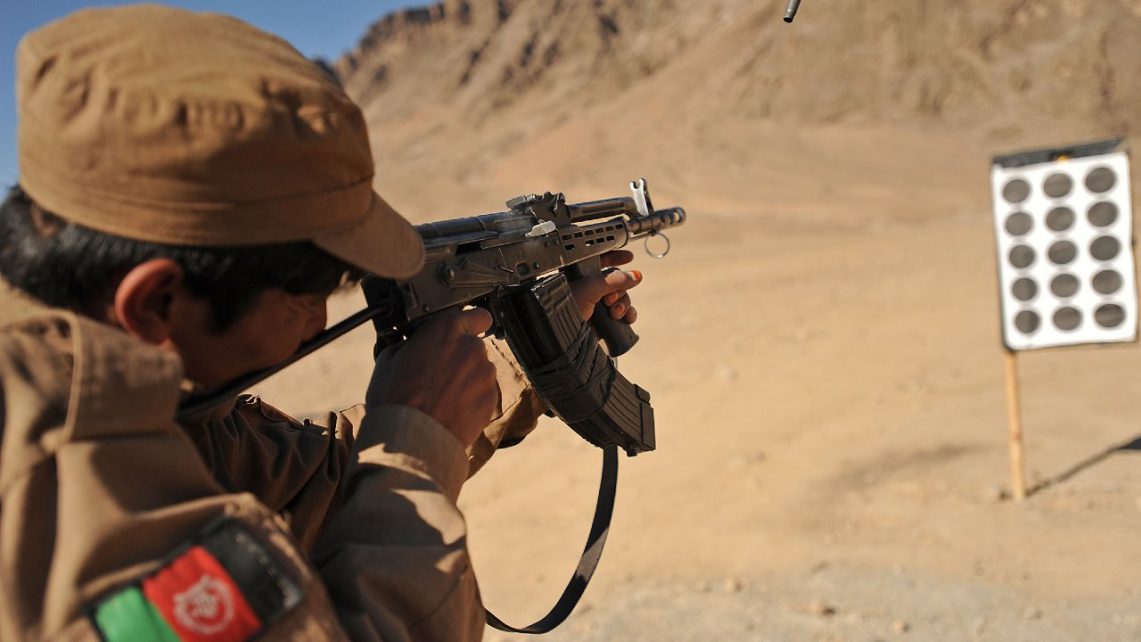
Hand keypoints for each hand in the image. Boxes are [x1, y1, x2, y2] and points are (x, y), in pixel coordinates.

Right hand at [367, 308, 496, 447]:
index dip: (470, 323)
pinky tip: (451, 409)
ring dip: (467, 378)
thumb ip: (410, 345)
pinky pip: (483, 393)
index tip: (464, 330)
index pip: (476, 314)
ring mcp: (484, 374)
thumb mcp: (388, 360)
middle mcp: (471, 347)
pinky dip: (472, 399)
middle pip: (474, 345)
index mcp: (446, 329)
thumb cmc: (396, 399)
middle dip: (460, 356)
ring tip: (442, 396)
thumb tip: (413, 346)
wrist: (411, 440)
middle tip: (438, 373)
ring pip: (480, 370)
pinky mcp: (491, 399)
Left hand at [568, 250, 642, 322]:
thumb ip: (614, 280)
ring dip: (623, 304)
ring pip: (622, 298)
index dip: (614, 257)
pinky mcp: (605, 321)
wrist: (562, 334)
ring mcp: (598, 306)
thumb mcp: (591, 287)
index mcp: (582, 276)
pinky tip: (625, 318)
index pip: (601, 261)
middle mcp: (590, 290)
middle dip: (619, 290)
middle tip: (608, 299)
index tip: (628, 256)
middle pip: (617, 281)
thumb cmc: (567, 306)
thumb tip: (635, 275)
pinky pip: (625, 314)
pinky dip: (628, 315)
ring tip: (613, 313)